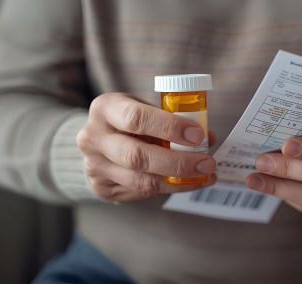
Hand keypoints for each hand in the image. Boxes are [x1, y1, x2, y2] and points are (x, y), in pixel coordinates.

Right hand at [77, 93, 215, 202]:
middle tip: (207, 163)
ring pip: (141, 181)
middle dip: (178, 162)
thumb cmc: (127, 121)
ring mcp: (94, 166)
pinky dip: (167, 188)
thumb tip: (208, 137)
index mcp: (105, 108)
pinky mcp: (101, 187)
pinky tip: (185, 183)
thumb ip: (171, 120)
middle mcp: (93, 138)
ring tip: (204, 176)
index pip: (136, 118)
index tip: (198, 135)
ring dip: (178, 181)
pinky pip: (140, 192)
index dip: (170, 127)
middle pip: (138, 156)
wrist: (96, 141)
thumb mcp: (144, 109)